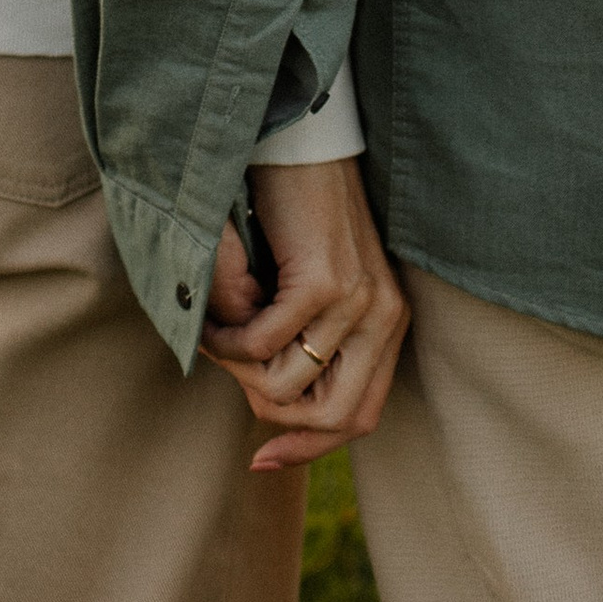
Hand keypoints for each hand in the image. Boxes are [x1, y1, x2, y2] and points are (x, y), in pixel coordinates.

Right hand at [201, 156, 407, 470]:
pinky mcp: (323, 280)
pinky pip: (265, 343)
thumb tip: (271, 411)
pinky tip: (214, 319)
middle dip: (275, 416)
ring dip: (241, 371)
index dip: (310, 448)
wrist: (301, 142)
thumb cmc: (297, 214)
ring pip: (291, 386)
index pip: (361, 417)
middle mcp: (385, 316)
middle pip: (337, 419)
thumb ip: (306, 345)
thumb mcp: (313, 288)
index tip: (261, 459)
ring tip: (218, 338)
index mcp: (388, 322)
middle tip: (232, 375)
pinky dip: (230, 340)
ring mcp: (358, 300)